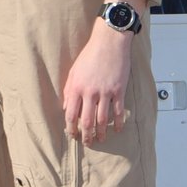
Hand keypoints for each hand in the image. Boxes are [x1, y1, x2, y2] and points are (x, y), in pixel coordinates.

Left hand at [62, 21, 134, 141]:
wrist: (109, 43)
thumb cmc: (90, 56)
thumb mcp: (73, 72)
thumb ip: (69, 91)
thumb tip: (67, 108)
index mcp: (76, 88)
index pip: (71, 114)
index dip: (71, 128)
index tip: (72, 135)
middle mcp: (90, 92)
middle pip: (87, 121)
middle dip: (86, 135)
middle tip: (87, 143)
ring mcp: (106, 92)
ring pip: (102, 119)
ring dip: (101, 132)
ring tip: (101, 139)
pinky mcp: (119, 90)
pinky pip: (118, 111)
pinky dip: (118, 123)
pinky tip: (117, 130)